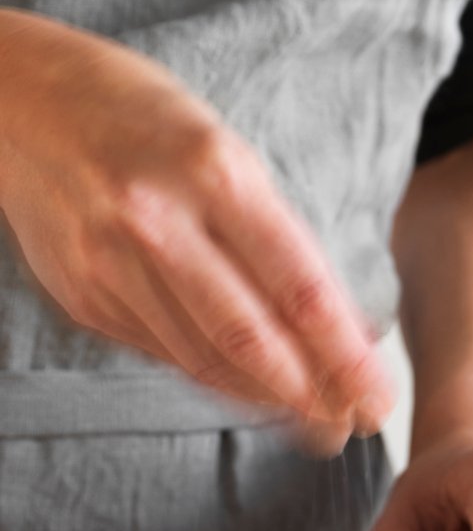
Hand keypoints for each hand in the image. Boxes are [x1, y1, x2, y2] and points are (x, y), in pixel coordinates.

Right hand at [0, 11, 393, 446]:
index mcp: (215, 174)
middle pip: (252, 341)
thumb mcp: (231, 160)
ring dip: (271, 403)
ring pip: (208, 362)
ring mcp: (111, 264)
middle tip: (352, 428)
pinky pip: (169, 357)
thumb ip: (284, 245)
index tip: (379, 402)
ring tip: (316, 424)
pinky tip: (256, 395)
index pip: (300, 291)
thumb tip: (350, 336)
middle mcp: (157, 221)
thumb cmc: (151, 127)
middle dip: (313, 399)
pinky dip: (221, 382)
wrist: (19, 102)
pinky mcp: (84, 296)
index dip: (346, 361)